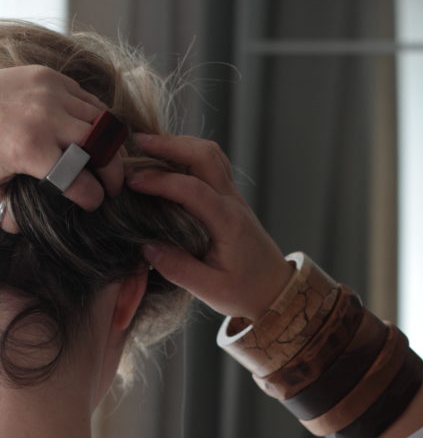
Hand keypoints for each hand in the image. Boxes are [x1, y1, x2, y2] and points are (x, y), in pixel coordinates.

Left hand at [0, 65, 124, 232]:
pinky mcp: (50, 77)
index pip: (82, 184)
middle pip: (104, 150)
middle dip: (113, 174)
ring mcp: (50, 93)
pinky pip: (89, 100)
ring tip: (104, 160)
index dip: (93, 200)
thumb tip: (24, 228)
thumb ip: (6, 213)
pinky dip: (96, 119)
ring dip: (109, 145)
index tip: (92, 204)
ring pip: (103, 123)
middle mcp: (45, 118)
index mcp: (29, 149)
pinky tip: (89, 134)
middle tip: (111, 186)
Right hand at [126, 134, 292, 320]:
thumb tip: (146, 248)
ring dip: (179, 144)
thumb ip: (179, 270)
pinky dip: (188, 154)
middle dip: (169, 145)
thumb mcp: (212, 291)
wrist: (276, 291)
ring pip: (210, 154)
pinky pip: (212, 164)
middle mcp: (233, 203)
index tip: (132, 181)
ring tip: (147, 147)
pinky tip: (168, 160)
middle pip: (205, 155)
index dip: (161, 180)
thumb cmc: (246, 293)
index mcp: (228, 224)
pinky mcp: (230, 199)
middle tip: (135, 144)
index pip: (193, 189)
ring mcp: (234, 198)